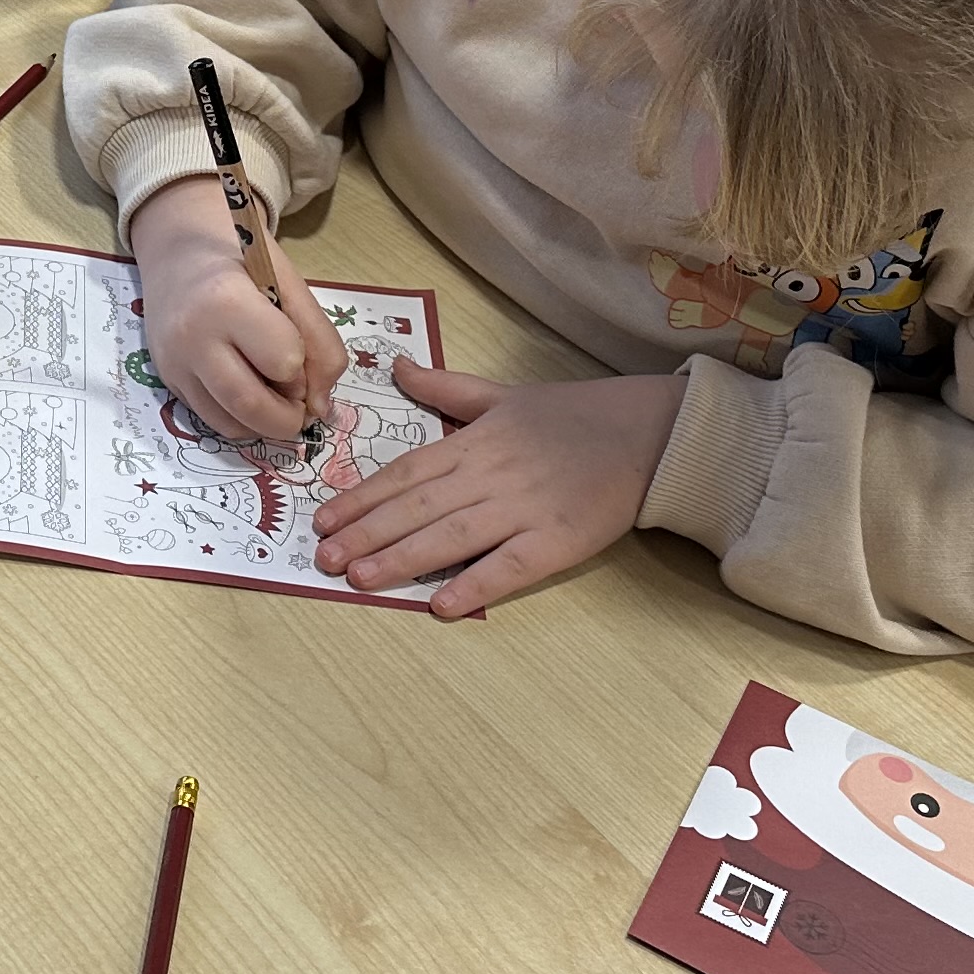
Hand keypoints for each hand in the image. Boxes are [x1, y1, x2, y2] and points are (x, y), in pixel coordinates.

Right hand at [132, 172, 344, 442]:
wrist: (178, 254)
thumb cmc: (242, 261)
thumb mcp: (290, 285)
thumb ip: (319, 341)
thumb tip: (321, 408)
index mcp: (228, 300)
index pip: (284, 361)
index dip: (302, 365)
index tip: (299, 352)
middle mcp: (193, 336)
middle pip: (252, 406)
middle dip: (290, 417)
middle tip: (301, 402)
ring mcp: (175, 363)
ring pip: (231, 424)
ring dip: (266, 424)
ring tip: (275, 396)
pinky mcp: (166, 380)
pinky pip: (212, 421)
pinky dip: (241, 421)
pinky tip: (249, 393)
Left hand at [315, 365, 685, 619]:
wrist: (648, 432)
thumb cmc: (574, 415)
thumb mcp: (504, 394)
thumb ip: (447, 387)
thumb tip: (399, 368)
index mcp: (476, 441)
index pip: (407, 473)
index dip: (363, 497)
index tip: (324, 520)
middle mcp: (492, 474)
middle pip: (418, 506)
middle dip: (367, 533)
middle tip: (324, 559)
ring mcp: (525, 509)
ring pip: (452, 536)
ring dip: (403, 558)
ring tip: (360, 579)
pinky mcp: (559, 541)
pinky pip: (510, 567)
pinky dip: (476, 585)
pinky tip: (441, 606)